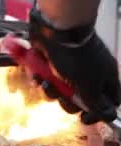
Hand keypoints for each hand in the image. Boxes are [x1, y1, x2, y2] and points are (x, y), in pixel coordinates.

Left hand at [29, 7, 120, 123]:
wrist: (55, 28)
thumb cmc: (75, 56)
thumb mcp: (88, 85)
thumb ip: (96, 103)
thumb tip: (108, 117)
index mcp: (105, 78)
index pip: (108, 102)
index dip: (96, 112)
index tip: (83, 118)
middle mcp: (89, 73)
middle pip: (79, 99)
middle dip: (66, 100)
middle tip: (61, 95)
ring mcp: (69, 67)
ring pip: (60, 89)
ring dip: (50, 89)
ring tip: (45, 81)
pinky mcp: (51, 61)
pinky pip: (46, 77)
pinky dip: (40, 77)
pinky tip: (36, 75)